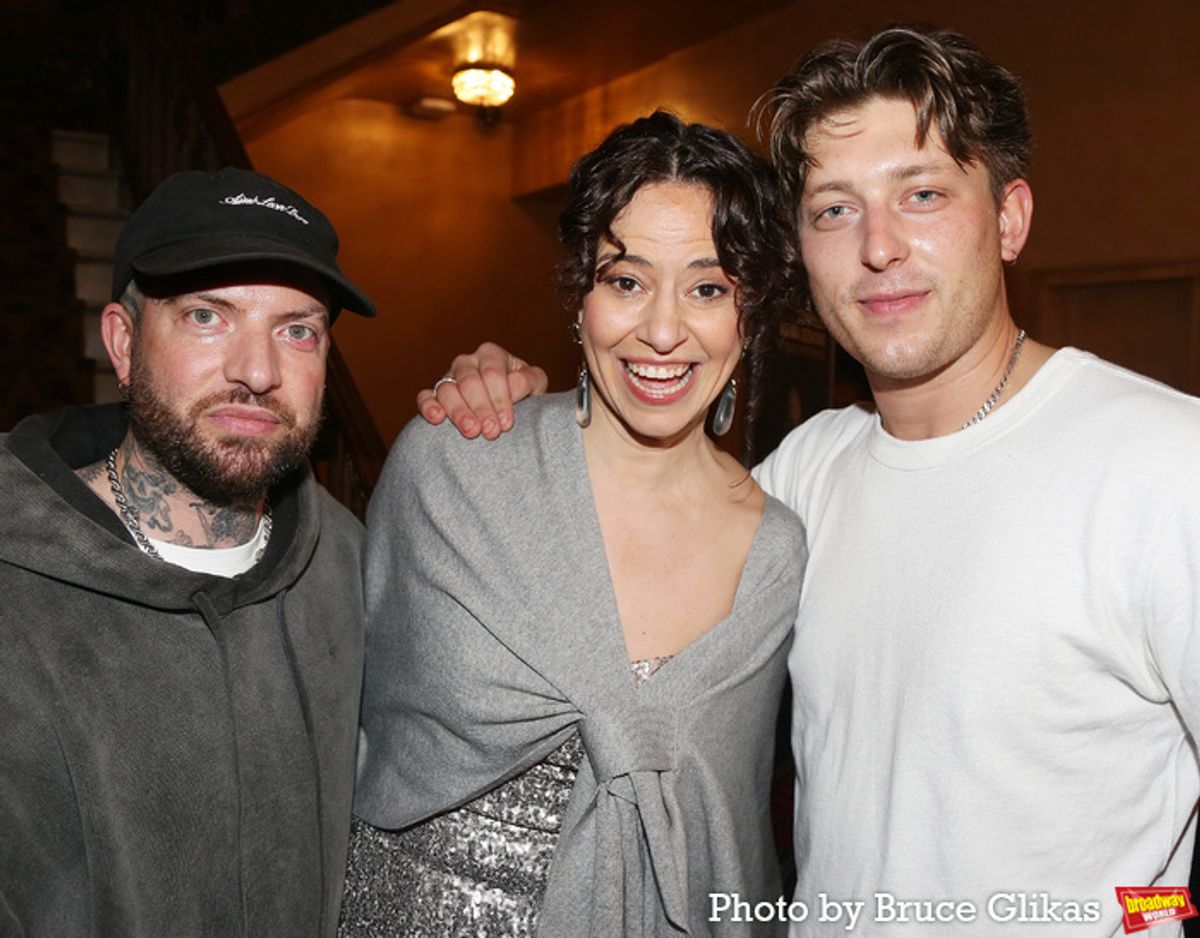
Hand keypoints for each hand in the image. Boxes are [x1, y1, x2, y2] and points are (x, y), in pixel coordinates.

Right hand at [416, 342, 548, 438]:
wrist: (506, 410)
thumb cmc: (523, 394)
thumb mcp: (535, 384)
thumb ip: (529, 380)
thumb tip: (513, 384)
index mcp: (491, 355)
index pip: (492, 374)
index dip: (500, 398)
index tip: (507, 423)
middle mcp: (467, 362)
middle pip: (470, 382)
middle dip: (481, 408)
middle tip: (491, 432)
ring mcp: (448, 377)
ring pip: (447, 390)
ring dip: (459, 411)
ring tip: (471, 431)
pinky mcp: (434, 395)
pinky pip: (425, 397)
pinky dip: (428, 406)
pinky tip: (437, 418)